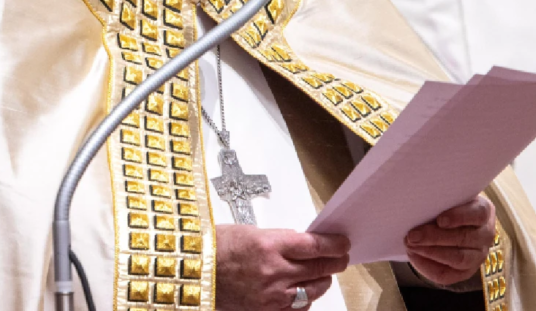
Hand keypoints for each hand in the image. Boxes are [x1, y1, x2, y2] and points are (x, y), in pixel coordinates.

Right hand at [215, 225, 349, 310]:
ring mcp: (271, 295)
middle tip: (341, 258)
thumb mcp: (251, 232)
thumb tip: (303, 245)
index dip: (334, 245)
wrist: (193, 271)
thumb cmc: (216, 247)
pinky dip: (305, 300)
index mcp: (269, 245)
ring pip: (313, 291)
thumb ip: (280, 240)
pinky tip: (303, 293)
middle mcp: (274, 272)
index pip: (315, 246)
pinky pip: (298, 309)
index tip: (342, 243)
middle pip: (318, 268)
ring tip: (322, 275)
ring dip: (322, 281)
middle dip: (335, 262)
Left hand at [404, 196, 495, 286]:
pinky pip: (448, 275)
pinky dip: (428, 267)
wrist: (446, 222)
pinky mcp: (466, 271)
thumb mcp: (446, 197)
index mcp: (484, 210)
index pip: (478, 213)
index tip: (440, 220)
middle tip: (412, 235)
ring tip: (411, 246)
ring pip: (458, 258)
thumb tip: (416, 204)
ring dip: (431, 253)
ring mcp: (478, 255)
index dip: (459, 217)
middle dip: (435, 238)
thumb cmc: (445, 205)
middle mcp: (485, 234)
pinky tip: (414, 257)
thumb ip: (438, 199)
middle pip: (464, 238)